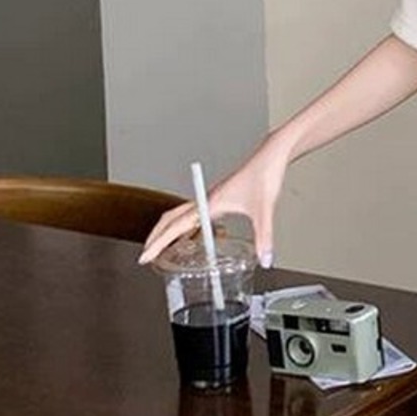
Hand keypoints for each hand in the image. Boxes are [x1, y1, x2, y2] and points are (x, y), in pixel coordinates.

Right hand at [139, 138, 288, 267]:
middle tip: (147, 254)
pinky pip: (195, 213)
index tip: (146, 256)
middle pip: (170, 219)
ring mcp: (211, 198)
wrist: (270, 156)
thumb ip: (264, 237)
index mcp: (209, 203)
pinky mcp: (220, 197)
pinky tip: (194, 234)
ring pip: (180, 214)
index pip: (175, 227)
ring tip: (162, 246)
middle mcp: (206, 200)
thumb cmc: (264, 174)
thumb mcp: (263, 211)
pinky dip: (187, 226)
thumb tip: (264, 259)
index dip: (158, 243)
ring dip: (168, 230)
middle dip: (156, 237)